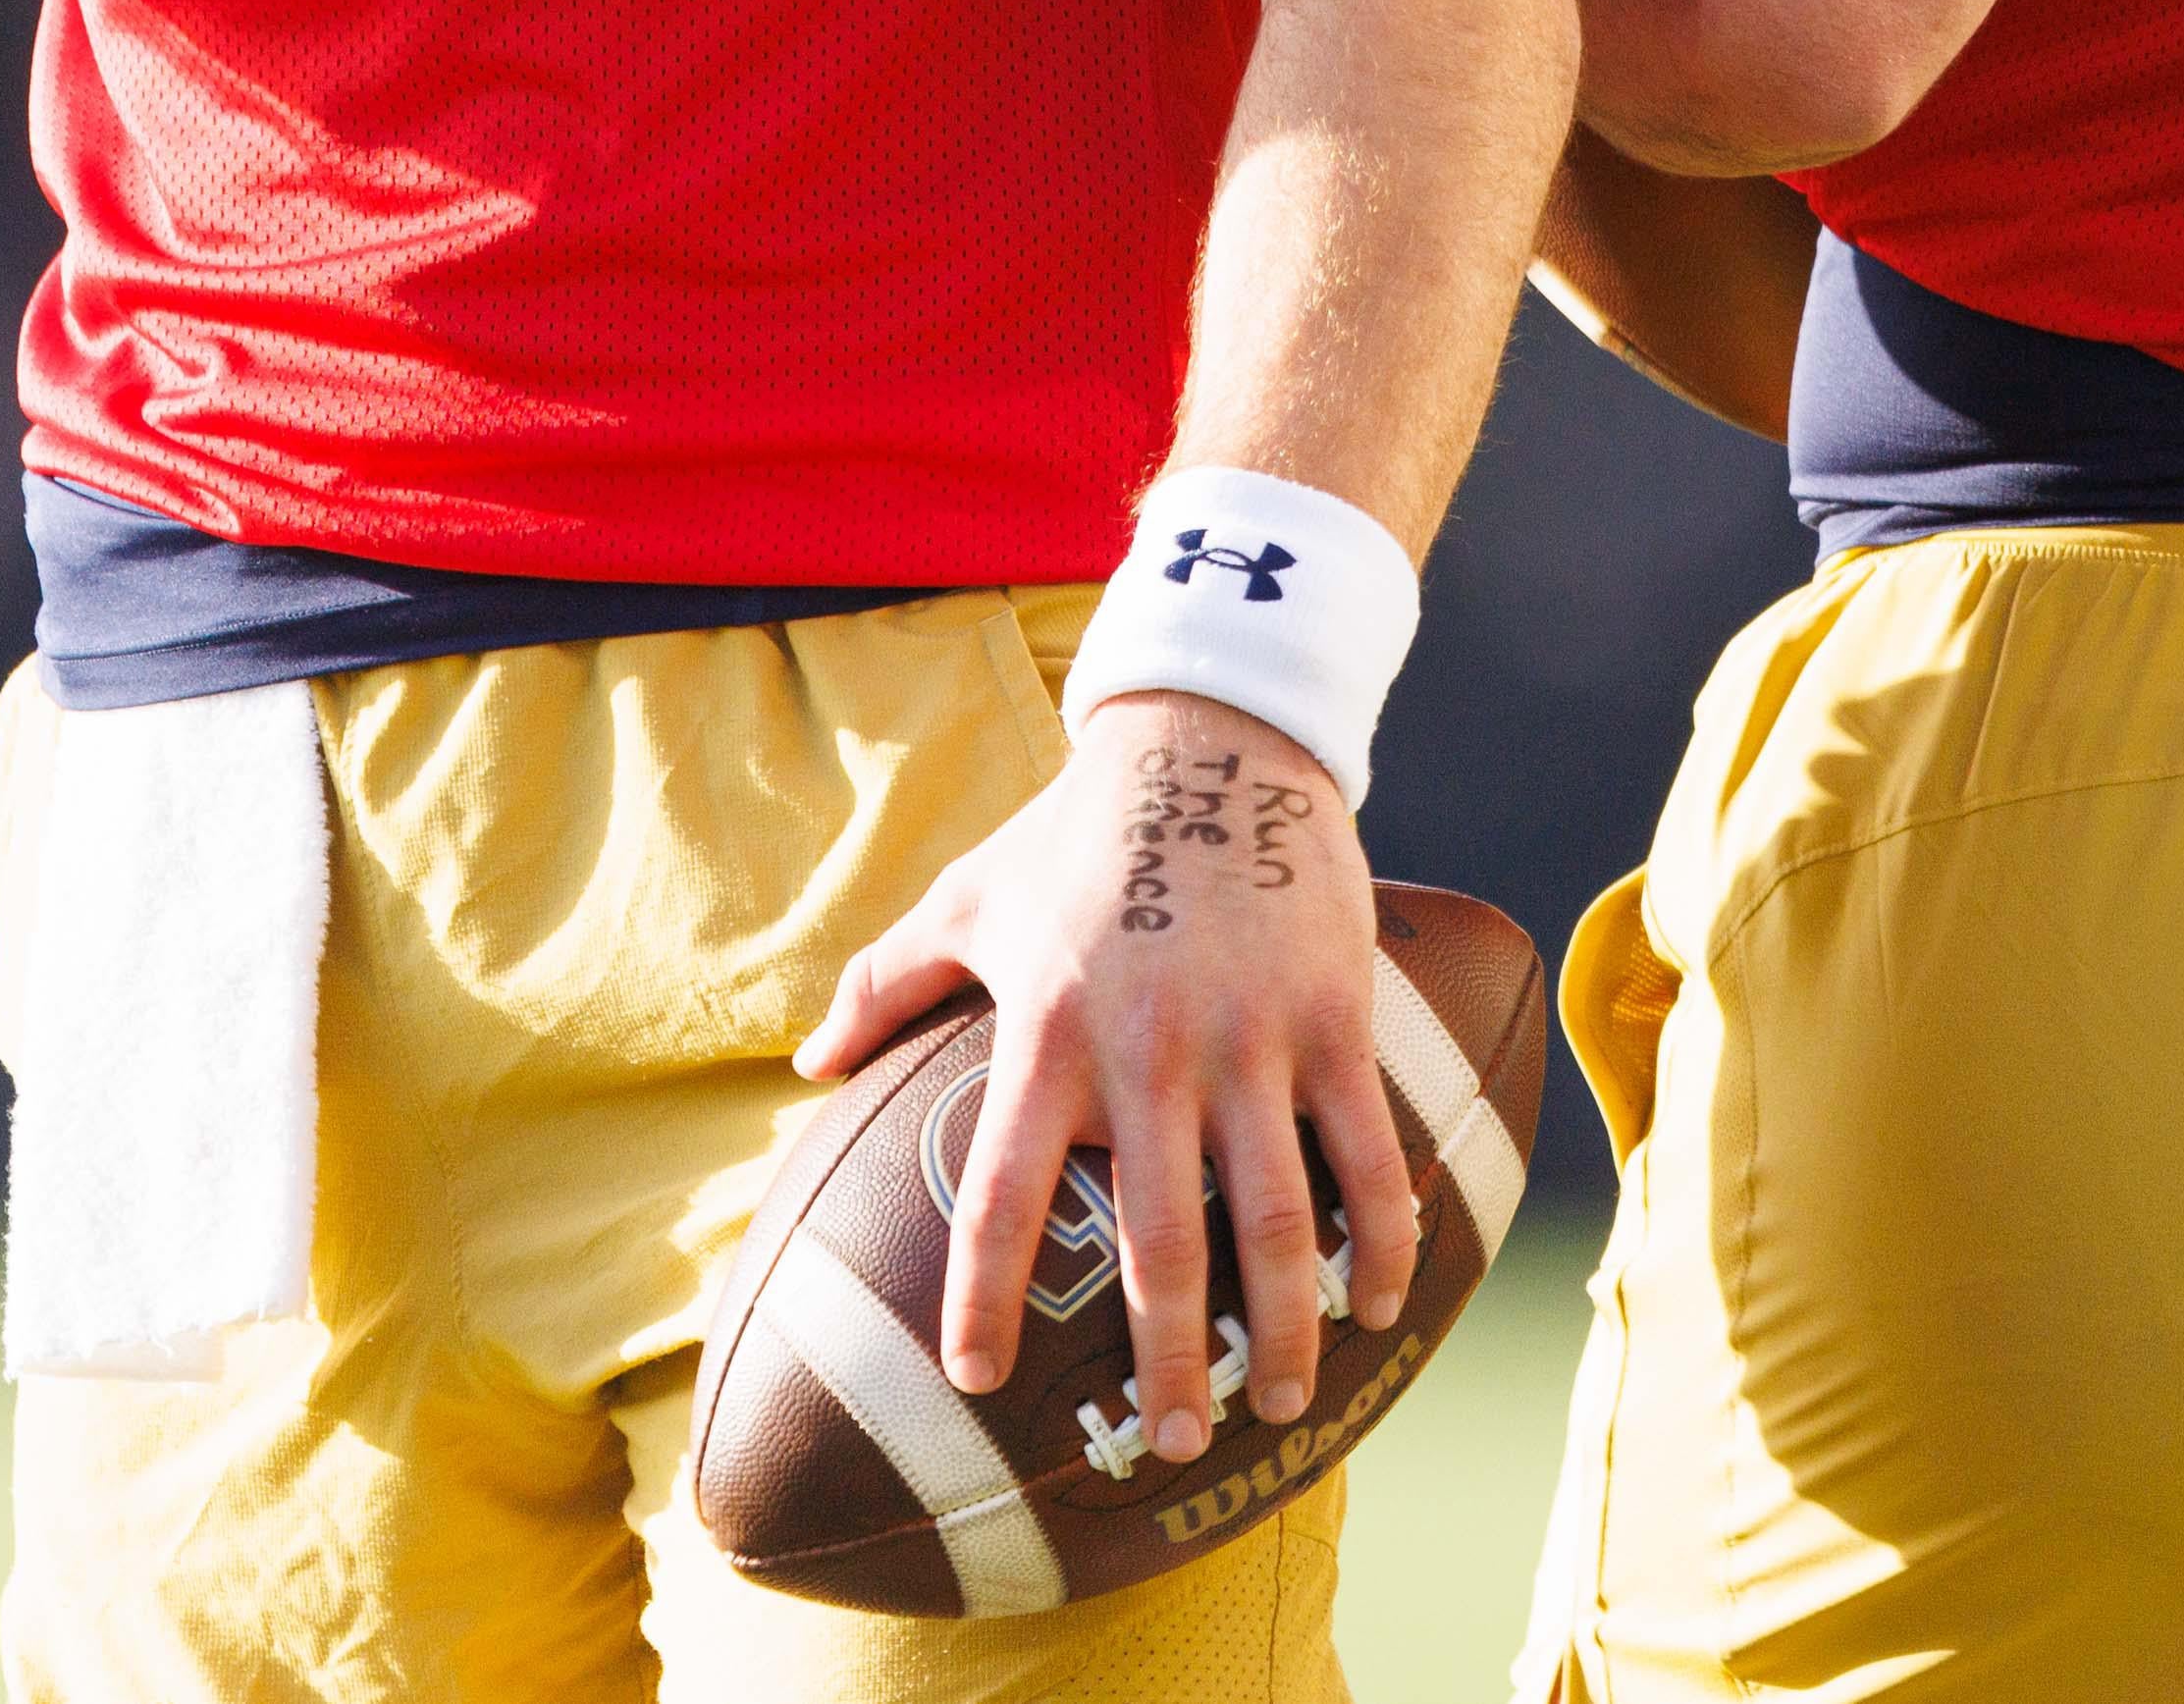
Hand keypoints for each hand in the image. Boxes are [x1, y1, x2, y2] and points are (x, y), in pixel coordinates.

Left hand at [800, 696, 1419, 1462]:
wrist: (1211, 737)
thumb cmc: (1074, 832)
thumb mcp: (967, 901)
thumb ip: (886, 987)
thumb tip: (807, 1065)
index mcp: (1047, 1036)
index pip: (1002, 1193)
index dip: (987, 1294)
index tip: (978, 1381)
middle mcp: (1146, 1054)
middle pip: (1156, 1245)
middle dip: (1166, 1363)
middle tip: (1172, 1445)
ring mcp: (1249, 1041)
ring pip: (1272, 1222)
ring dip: (1280, 1329)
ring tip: (1278, 1403)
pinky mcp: (1332, 1018)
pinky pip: (1364, 1154)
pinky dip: (1376, 1239)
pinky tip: (1375, 1306)